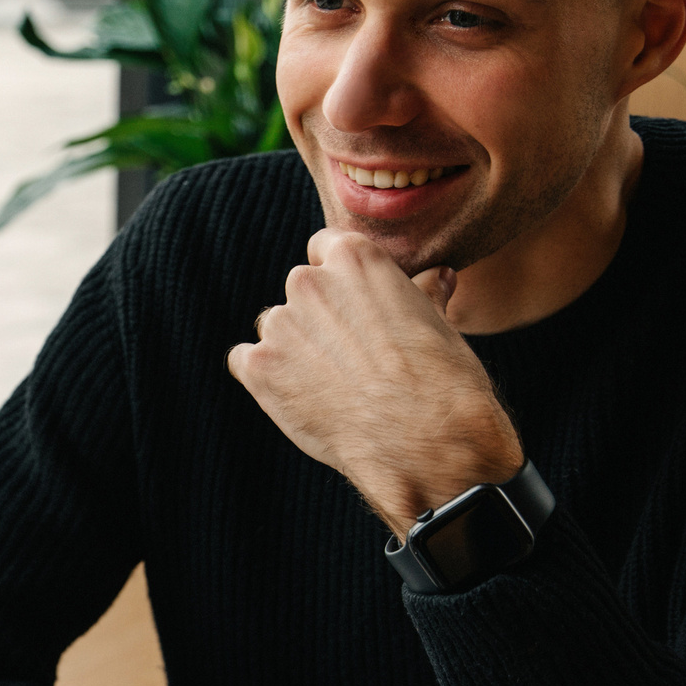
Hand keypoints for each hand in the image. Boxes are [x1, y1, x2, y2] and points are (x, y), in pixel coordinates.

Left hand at [228, 229, 524, 530]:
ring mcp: (279, 324)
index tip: (352, 308)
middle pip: (300, 292)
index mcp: (353, 258)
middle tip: (348, 358)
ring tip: (330, 385)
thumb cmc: (441, 379)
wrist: (421, 437)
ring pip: (275, 330)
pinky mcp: (258, 367)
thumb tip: (438, 277)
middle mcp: (309, 282)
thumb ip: (424, 294)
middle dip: (317, 319)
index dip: (338, 281)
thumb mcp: (439, 323)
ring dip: (292, 350)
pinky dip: (265, 378)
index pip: (325, 249)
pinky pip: (245, 362)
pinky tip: (299, 398)